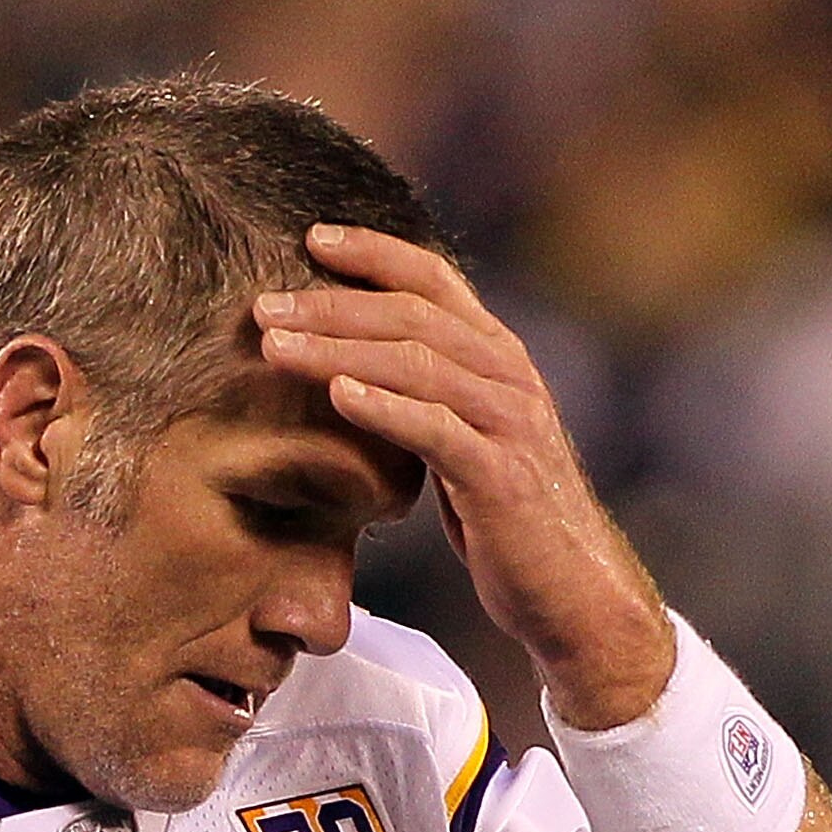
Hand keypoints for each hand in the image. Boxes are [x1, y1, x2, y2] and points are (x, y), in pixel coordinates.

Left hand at [255, 228, 675, 729]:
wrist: (569, 592)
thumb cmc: (507, 523)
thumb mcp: (463, 446)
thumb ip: (428, 402)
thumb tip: (356, 377)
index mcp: (497, 358)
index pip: (433, 281)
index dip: (374, 253)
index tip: (311, 240)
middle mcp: (507, 375)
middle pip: (411, 316)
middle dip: (332, 305)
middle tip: (262, 306)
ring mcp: (507, 421)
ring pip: (417, 363)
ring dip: (339, 349)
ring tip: (276, 348)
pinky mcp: (499, 475)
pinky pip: (435, 428)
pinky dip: (385, 407)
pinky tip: (337, 395)